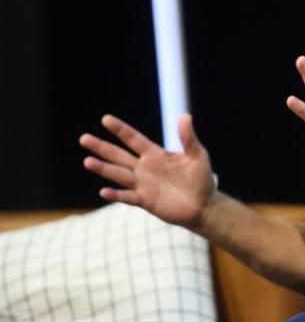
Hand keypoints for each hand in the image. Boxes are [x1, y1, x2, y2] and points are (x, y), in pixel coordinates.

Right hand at [80, 114, 215, 228]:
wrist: (204, 205)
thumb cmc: (201, 178)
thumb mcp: (197, 155)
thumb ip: (188, 138)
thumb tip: (185, 116)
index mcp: (156, 154)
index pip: (134, 139)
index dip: (120, 129)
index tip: (105, 119)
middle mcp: (145, 168)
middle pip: (119, 155)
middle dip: (102, 147)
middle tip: (84, 138)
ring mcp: (143, 185)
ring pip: (119, 175)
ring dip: (103, 169)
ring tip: (87, 161)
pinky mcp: (145, 201)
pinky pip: (127, 197)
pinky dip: (116, 195)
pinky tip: (104, 191)